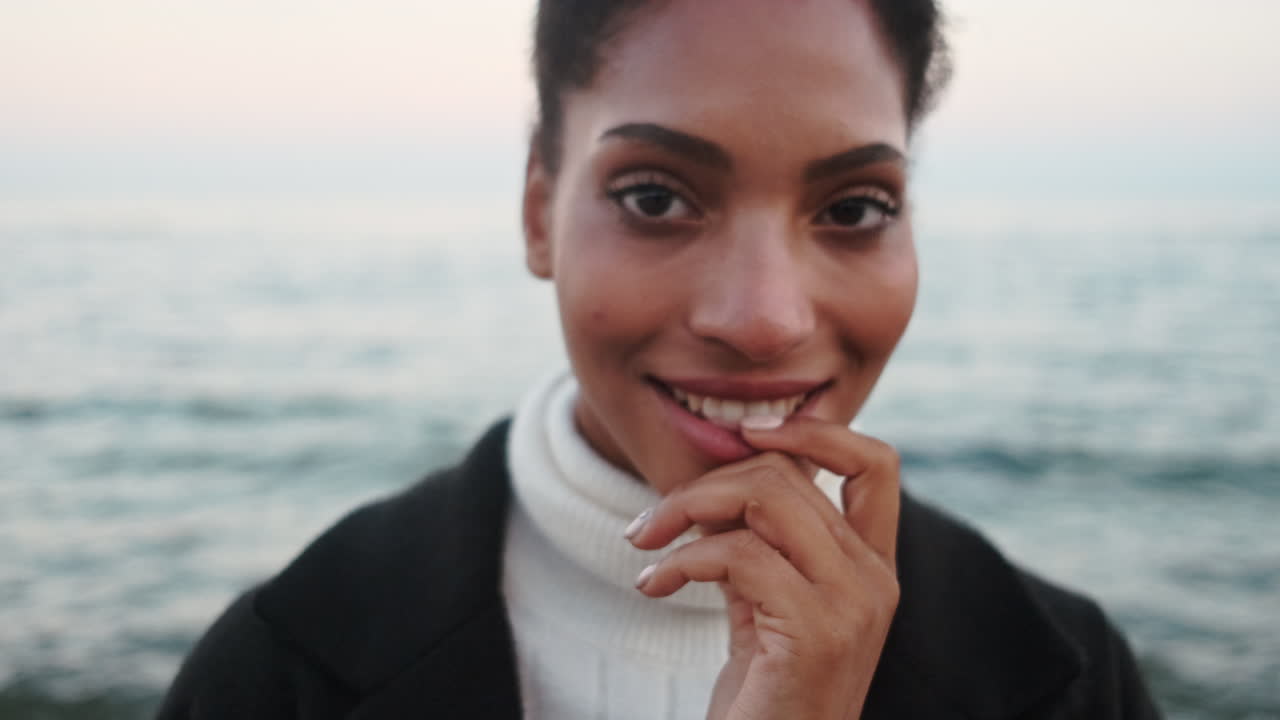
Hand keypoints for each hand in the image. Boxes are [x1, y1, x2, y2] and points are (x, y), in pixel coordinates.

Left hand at [626, 417, 900, 719]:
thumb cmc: (763, 694)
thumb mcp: (766, 603)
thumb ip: (759, 542)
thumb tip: (719, 478)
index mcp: (872, 566)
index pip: (875, 463)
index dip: (815, 430)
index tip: (747, 432)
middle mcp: (875, 579)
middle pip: (790, 475)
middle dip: (705, 483)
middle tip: (651, 521)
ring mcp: (854, 603)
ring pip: (765, 499)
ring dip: (684, 510)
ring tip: (645, 543)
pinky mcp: (817, 630)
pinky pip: (738, 554)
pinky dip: (681, 561)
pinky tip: (653, 585)